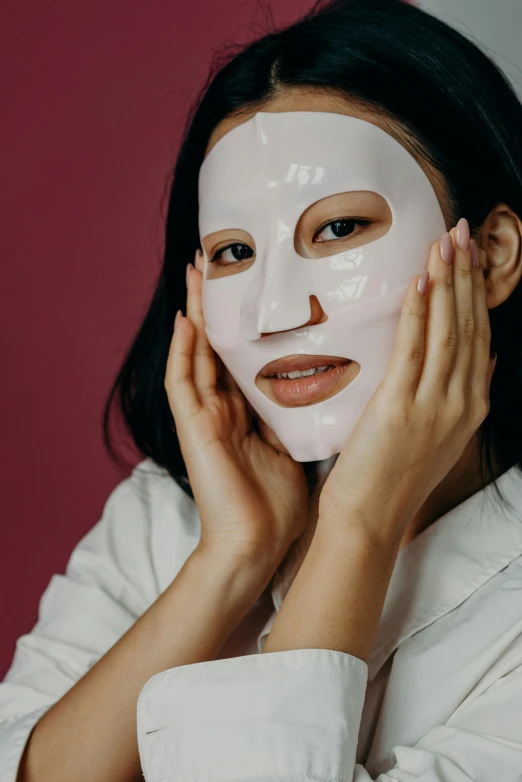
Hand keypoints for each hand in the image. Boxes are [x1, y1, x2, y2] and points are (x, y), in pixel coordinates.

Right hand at [165, 251, 308, 570]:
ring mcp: (204, 417)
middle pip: (216, 343)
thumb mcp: (296, 445)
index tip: (255, 282)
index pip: (243, 353)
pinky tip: (187, 321)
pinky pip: (183, 383)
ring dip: (194, 312)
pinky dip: (183, 352)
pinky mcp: (193, 430)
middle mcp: (222, 407)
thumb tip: (334, 383)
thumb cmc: (278, 505)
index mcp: (247, 411)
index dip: (246, 318)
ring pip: (195, 353)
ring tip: (197, 272)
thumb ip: (302, 413)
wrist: (256, 546)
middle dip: (216, 303)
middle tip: (219, 260)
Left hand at [318, 220, 496, 547]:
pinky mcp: (402, 405)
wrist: (370, 516)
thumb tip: (481, 359)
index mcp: (472, 405)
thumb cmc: (396, 475)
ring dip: (447, 281)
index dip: (476, 292)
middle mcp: (463, 401)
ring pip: (448, 330)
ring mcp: (436, 404)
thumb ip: (462, 395)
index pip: (479, 336)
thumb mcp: (442, 435)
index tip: (471, 257)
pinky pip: (414, 347)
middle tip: (460, 232)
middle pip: (469, 325)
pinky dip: (419, 310)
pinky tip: (419, 280)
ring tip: (444, 242)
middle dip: (466, 274)